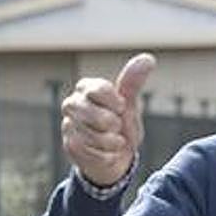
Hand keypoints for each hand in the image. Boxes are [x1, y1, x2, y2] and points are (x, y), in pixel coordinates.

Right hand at [61, 53, 155, 186]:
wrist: (118, 157)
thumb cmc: (122, 126)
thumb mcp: (130, 105)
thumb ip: (133, 82)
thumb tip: (148, 58)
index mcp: (86, 88)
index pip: (98, 90)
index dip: (115, 103)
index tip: (121, 107)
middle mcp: (72, 104)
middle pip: (92, 114)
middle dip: (112, 124)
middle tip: (116, 126)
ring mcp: (68, 125)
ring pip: (93, 135)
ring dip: (112, 142)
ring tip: (114, 140)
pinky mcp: (69, 146)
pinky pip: (92, 152)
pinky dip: (107, 155)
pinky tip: (107, 153)